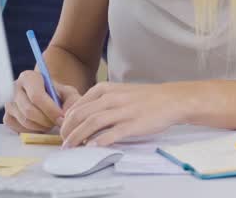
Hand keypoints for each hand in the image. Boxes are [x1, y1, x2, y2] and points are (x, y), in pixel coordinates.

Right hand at [3, 70, 80, 133]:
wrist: (46, 96)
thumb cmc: (57, 94)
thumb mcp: (68, 92)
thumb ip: (71, 100)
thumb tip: (65, 115)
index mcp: (28, 77)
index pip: (36, 96)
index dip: (51, 110)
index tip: (61, 117)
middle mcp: (14, 89)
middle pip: (29, 111)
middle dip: (47, 120)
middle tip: (57, 122)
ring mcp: (8, 104)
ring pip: (25, 122)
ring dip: (41, 126)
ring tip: (51, 122)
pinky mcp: (7, 117)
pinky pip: (19, 129)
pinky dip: (33, 131)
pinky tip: (41, 125)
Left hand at [59, 82, 186, 146]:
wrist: (172, 99)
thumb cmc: (144, 98)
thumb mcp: (119, 91)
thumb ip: (100, 101)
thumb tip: (80, 117)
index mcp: (106, 89)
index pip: (78, 105)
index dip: (66, 120)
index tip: (63, 131)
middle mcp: (112, 98)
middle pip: (81, 114)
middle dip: (68, 130)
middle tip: (64, 142)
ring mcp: (123, 111)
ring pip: (92, 124)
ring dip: (77, 137)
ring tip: (71, 147)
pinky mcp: (134, 124)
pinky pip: (112, 133)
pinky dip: (99, 141)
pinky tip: (91, 147)